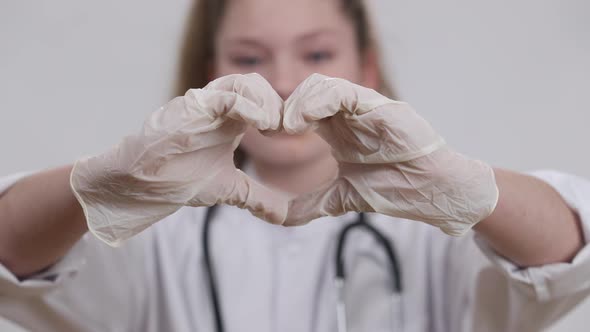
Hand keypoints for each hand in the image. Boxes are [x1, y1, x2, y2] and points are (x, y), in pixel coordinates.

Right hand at [71, 73, 287, 245]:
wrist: (141, 185)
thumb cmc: (178, 179)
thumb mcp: (229, 189)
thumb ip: (255, 196)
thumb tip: (281, 215)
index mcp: (230, 120)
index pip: (263, 99)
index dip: (282, 113)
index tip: (293, 135)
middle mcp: (219, 107)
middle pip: (257, 85)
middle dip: (277, 104)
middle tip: (286, 130)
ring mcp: (205, 104)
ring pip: (245, 82)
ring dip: (266, 102)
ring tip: (272, 128)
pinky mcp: (192, 108)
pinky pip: (227, 96)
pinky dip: (250, 106)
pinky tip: (260, 126)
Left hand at [283, 74, 498, 235]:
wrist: (431, 192)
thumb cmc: (395, 188)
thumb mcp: (342, 196)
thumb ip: (312, 204)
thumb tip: (280, 219)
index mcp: (337, 128)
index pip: (301, 108)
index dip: (280, 116)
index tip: (265, 134)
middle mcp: (349, 113)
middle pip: (307, 91)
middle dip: (285, 106)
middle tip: (271, 128)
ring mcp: (364, 107)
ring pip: (321, 85)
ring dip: (298, 102)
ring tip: (287, 126)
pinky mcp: (379, 106)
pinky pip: (344, 92)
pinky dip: (319, 101)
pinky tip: (305, 121)